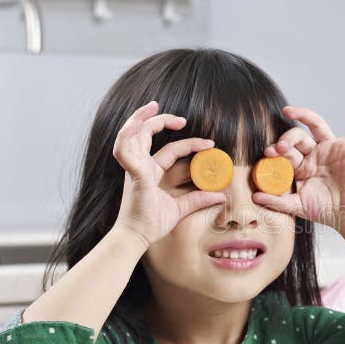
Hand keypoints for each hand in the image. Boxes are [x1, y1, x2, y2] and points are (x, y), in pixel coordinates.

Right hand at [111, 101, 226, 246]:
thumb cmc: (152, 224)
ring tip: (153, 106)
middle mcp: (140, 167)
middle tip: (181, 118)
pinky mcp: (134, 174)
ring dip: (139, 118)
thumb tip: (220, 196)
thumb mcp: (179, 209)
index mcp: (149, 172)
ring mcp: (134, 169)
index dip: (189, 144)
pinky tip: (135, 125)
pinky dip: (126, 136)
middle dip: (159, 120)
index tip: (210, 144)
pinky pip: (124, 150)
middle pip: (145, 135)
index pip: (170, 150)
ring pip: (131, 135)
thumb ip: (197, 200)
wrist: (136, 237)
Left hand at [252, 92, 344, 234]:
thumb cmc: (327, 212)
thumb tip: (255, 197)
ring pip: (315, 125)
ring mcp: (332, 148)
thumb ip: (277, 201)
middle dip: (286, 140)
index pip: (285, 153)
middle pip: (297, 137)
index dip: (276, 152)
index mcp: (302, 167)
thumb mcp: (297, 206)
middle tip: (278, 148)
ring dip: (302, 115)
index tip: (268, 154)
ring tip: (288, 112)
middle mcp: (316, 154)